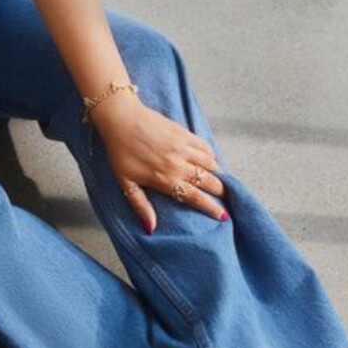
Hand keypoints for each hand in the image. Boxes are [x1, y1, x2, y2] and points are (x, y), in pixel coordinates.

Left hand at [89, 90, 227, 233]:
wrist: (120, 119)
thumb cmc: (120, 152)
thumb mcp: (125, 182)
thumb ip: (140, 205)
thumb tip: (151, 228)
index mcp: (165, 179)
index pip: (195, 197)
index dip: (211, 208)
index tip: (223, 217)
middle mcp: (178, 165)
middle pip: (208, 182)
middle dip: (221, 193)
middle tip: (228, 199)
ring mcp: (183, 147)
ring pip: (210, 164)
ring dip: (219, 175)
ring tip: (223, 182)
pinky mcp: (183, 133)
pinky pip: (204, 146)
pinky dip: (211, 155)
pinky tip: (213, 160)